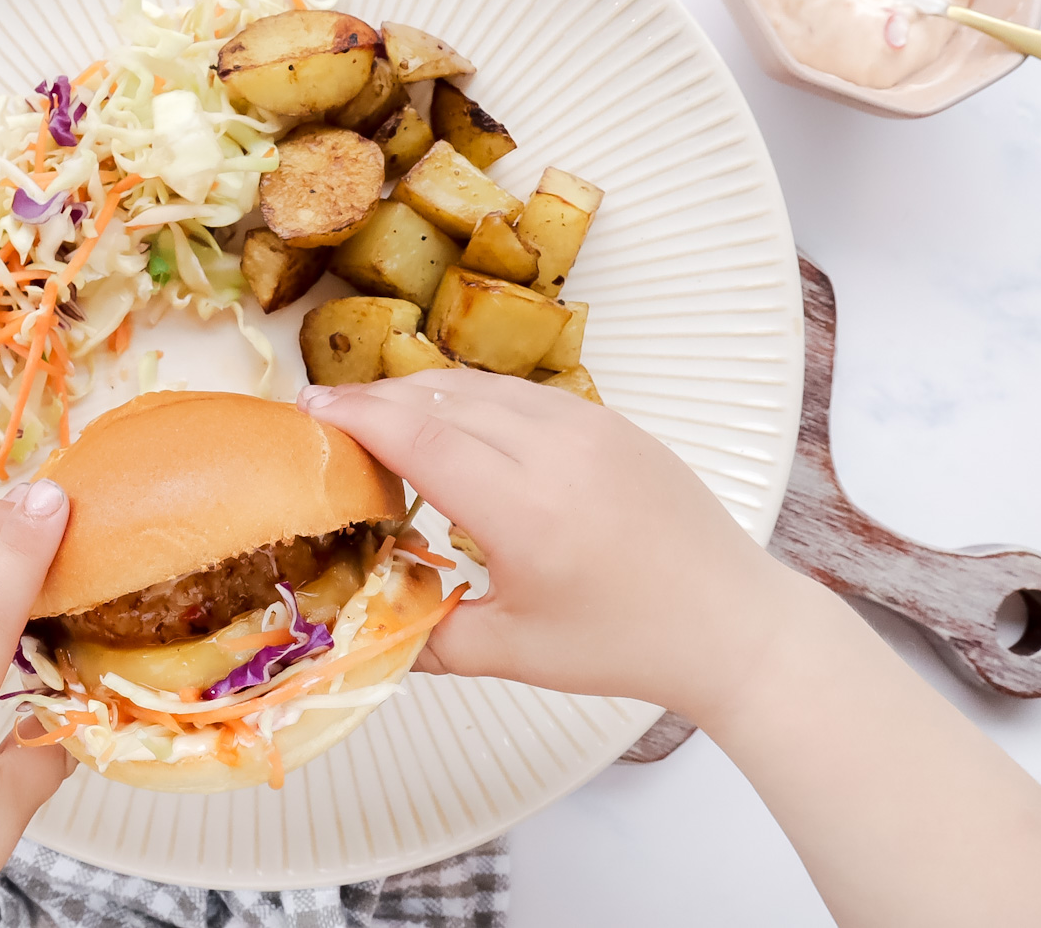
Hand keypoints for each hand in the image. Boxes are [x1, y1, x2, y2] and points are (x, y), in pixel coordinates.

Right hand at [298, 371, 808, 722]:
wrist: (731, 621)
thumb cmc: (625, 643)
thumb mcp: (512, 655)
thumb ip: (427, 635)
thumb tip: (363, 622)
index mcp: (525, 510)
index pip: (418, 436)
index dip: (356, 418)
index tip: (309, 412)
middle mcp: (556, 451)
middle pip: (439, 398)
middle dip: (375, 400)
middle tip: (328, 416)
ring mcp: (590, 427)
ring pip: (480, 386)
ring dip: (421, 394)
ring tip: (378, 417)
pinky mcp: (612, 423)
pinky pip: (523, 394)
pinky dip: (472, 400)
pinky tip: (451, 426)